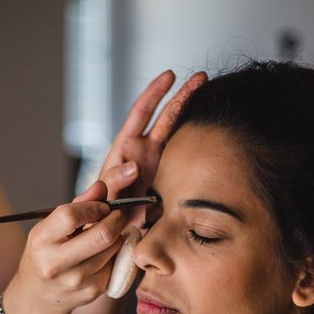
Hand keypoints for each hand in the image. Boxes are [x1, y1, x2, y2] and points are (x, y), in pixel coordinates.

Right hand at [2, 181, 125, 313]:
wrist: (38, 296)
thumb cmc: (45, 253)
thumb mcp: (50, 226)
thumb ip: (78, 204)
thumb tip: (102, 186)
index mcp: (41, 240)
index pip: (71, 215)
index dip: (94, 206)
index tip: (102, 205)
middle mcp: (56, 263)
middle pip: (102, 234)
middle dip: (116, 218)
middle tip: (116, 213)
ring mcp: (76, 281)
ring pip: (114, 247)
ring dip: (118, 234)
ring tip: (107, 231)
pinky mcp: (93, 291)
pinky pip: (115, 263)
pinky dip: (115, 252)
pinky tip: (104, 251)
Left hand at [99, 70, 206, 202]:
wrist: (108, 238)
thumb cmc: (97, 215)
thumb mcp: (100, 196)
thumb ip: (112, 182)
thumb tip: (132, 166)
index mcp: (125, 148)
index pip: (141, 113)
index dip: (154, 93)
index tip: (170, 75)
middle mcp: (144, 153)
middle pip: (166, 117)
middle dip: (183, 95)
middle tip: (202, 77)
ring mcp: (158, 166)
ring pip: (179, 136)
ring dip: (194, 119)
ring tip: (213, 101)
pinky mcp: (169, 183)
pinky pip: (186, 163)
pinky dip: (200, 150)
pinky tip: (215, 140)